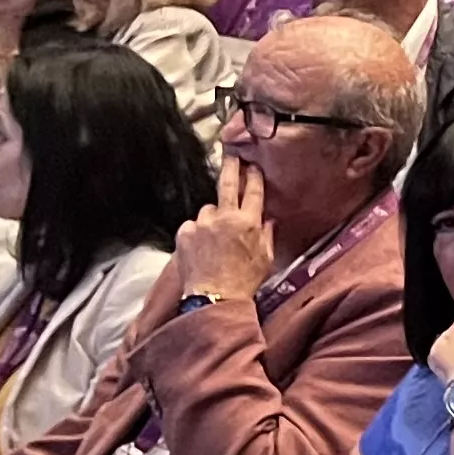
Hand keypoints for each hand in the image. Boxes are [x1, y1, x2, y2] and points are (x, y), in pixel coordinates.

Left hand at [172, 155, 274, 303]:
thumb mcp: (266, 258)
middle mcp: (224, 217)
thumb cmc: (244, 281)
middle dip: (231, 167)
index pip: (252, 191)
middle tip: (232, 156)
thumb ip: (267, 235)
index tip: (252, 166)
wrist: (214, 298)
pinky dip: (198, 232)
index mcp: (248, 222)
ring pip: (208, 210)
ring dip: (212, 218)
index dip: (253, 176)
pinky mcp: (185, 233)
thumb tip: (268, 220)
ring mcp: (202, 224)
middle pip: (227, 184)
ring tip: (215, 239)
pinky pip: (193, 225)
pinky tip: (202, 247)